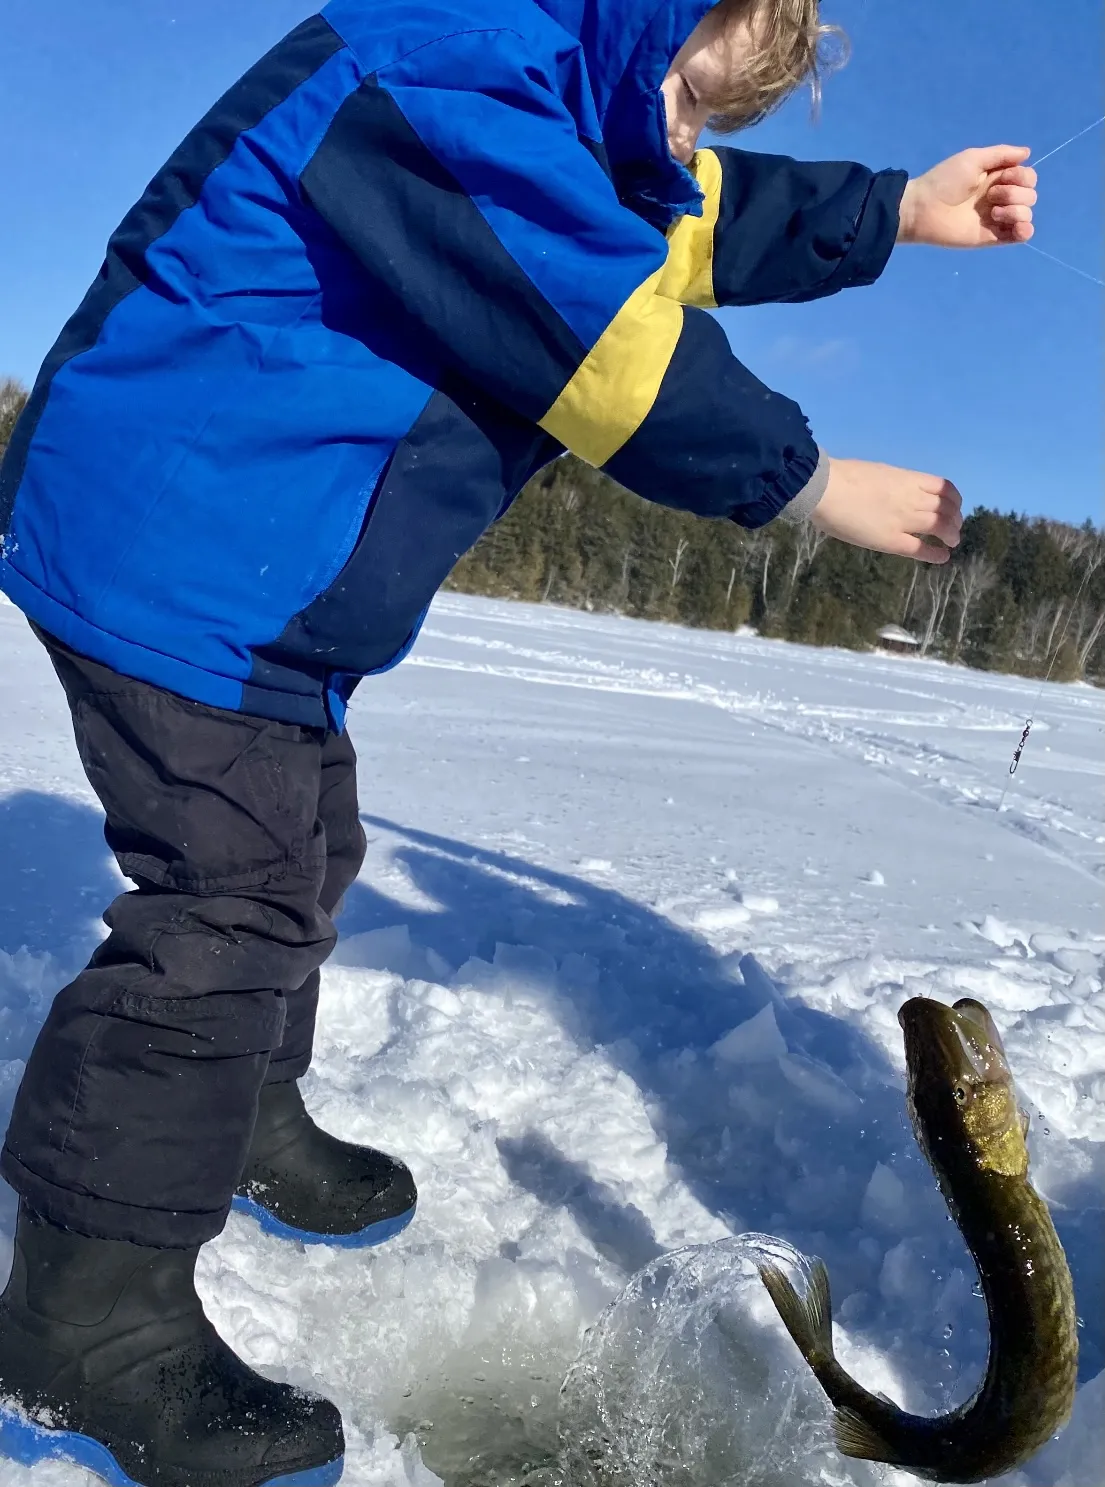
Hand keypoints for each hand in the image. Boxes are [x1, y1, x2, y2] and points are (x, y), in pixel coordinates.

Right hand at [811, 458, 962, 563]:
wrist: (827, 489)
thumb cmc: (844, 477)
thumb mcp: (878, 473)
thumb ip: (893, 484)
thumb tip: (895, 492)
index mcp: (908, 479)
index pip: (943, 488)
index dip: (954, 499)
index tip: (953, 506)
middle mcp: (912, 499)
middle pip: (946, 509)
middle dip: (954, 519)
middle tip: (954, 527)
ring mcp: (904, 520)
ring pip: (940, 527)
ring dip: (950, 535)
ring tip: (951, 542)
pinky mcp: (891, 541)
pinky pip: (920, 549)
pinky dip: (935, 554)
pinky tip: (942, 557)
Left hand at [897, 146, 1035, 247]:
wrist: (924, 208)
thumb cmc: (945, 180)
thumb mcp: (973, 158)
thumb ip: (1001, 154)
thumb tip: (1027, 153)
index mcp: (998, 178)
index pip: (1028, 177)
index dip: (1021, 177)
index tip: (1001, 177)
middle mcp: (1001, 198)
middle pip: (1030, 195)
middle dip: (1015, 193)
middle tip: (990, 196)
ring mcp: (997, 219)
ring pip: (1027, 214)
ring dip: (1016, 210)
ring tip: (992, 213)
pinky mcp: (992, 238)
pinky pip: (1021, 236)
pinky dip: (1025, 230)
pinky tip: (1016, 227)